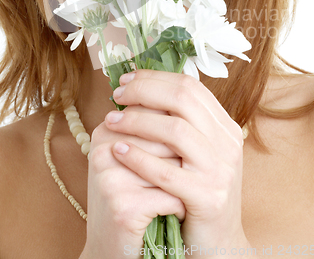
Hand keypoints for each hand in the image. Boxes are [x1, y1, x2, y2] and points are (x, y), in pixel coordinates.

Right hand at [83, 102, 184, 258]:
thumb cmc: (132, 197)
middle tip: (184, 169)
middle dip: (183, 155)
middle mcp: (103, 149)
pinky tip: (174, 211)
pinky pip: (171, 197)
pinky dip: (180, 206)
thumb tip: (188, 93)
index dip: (178, 126)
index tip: (180, 146)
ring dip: (183, 179)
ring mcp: (111, 179)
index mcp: (106, 131)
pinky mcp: (123, 208)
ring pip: (171, 165)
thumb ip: (152, 125)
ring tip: (178, 188)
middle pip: (166, 134)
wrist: (113, 249)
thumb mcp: (135, 157)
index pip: (153, 108)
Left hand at [107, 69, 249, 254]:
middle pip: (182, 98)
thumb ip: (179, 121)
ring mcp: (220, 169)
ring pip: (175, 130)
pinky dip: (138, 157)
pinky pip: (165, 171)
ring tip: (111, 122)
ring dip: (136, 121)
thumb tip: (140, 88)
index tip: (126, 79)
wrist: (218, 243)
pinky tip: (118, 151)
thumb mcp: (196, 151)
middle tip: (116, 95)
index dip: (155, 78)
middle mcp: (227, 141)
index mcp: (224, 125)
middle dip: (143, 91)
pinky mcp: (207, 197)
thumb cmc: (197, 192)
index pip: (189, 85)